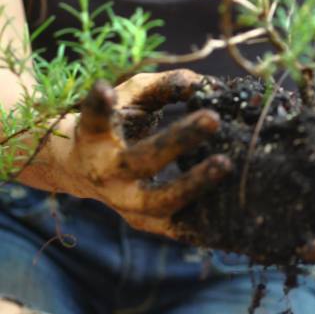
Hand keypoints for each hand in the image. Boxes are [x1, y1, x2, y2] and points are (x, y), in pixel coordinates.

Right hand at [25, 69, 230, 236]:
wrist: (83, 170)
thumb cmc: (118, 124)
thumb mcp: (132, 98)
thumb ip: (166, 86)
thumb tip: (209, 84)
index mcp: (95, 137)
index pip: (94, 119)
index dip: (99, 106)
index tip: (105, 88)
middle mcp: (106, 173)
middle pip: (139, 160)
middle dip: (176, 140)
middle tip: (212, 119)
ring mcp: (125, 204)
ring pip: (158, 202)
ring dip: (193, 185)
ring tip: (224, 164)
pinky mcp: (146, 224)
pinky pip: (176, 229)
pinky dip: (202, 225)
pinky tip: (231, 215)